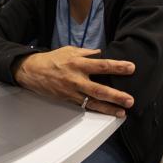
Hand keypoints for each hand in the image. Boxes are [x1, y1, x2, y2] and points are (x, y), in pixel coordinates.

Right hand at [14, 46, 134, 117]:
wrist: (32, 71)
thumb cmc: (52, 59)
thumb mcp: (69, 50)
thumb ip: (87, 53)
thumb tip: (102, 53)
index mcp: (77, 62)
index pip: (101, 65)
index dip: (117, 66)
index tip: (131, 68)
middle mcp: (76, 78)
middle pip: (99, 89)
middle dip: (116, 95)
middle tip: (130, 100)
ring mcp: (72, 91)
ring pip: (93, 101)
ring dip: (109, 108)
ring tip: (123, 112)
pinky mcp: (68, 99)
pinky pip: (85, 106)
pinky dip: (98, 110)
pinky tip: (108, 112)